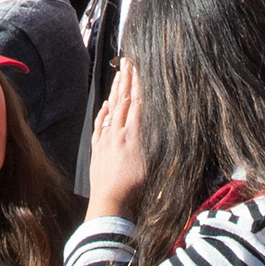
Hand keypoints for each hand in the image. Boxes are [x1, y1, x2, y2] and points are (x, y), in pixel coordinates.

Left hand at [83, 64, 147, 219]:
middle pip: (123, 101)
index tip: (138, 68)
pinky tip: (106, 104)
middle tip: (126, 62)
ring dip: (115, 91)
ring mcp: (106, 140)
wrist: (111, 203)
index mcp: (133, 135)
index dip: (138, 84)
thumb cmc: (136, 189)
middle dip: (125, 80)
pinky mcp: (97, 149)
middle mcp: (118, 133)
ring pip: (111, 110)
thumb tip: (167, 128)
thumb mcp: (153, 165)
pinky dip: (103, 112)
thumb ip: (156, 143)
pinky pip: (100, 125)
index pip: (137, 103)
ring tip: (118, 75)